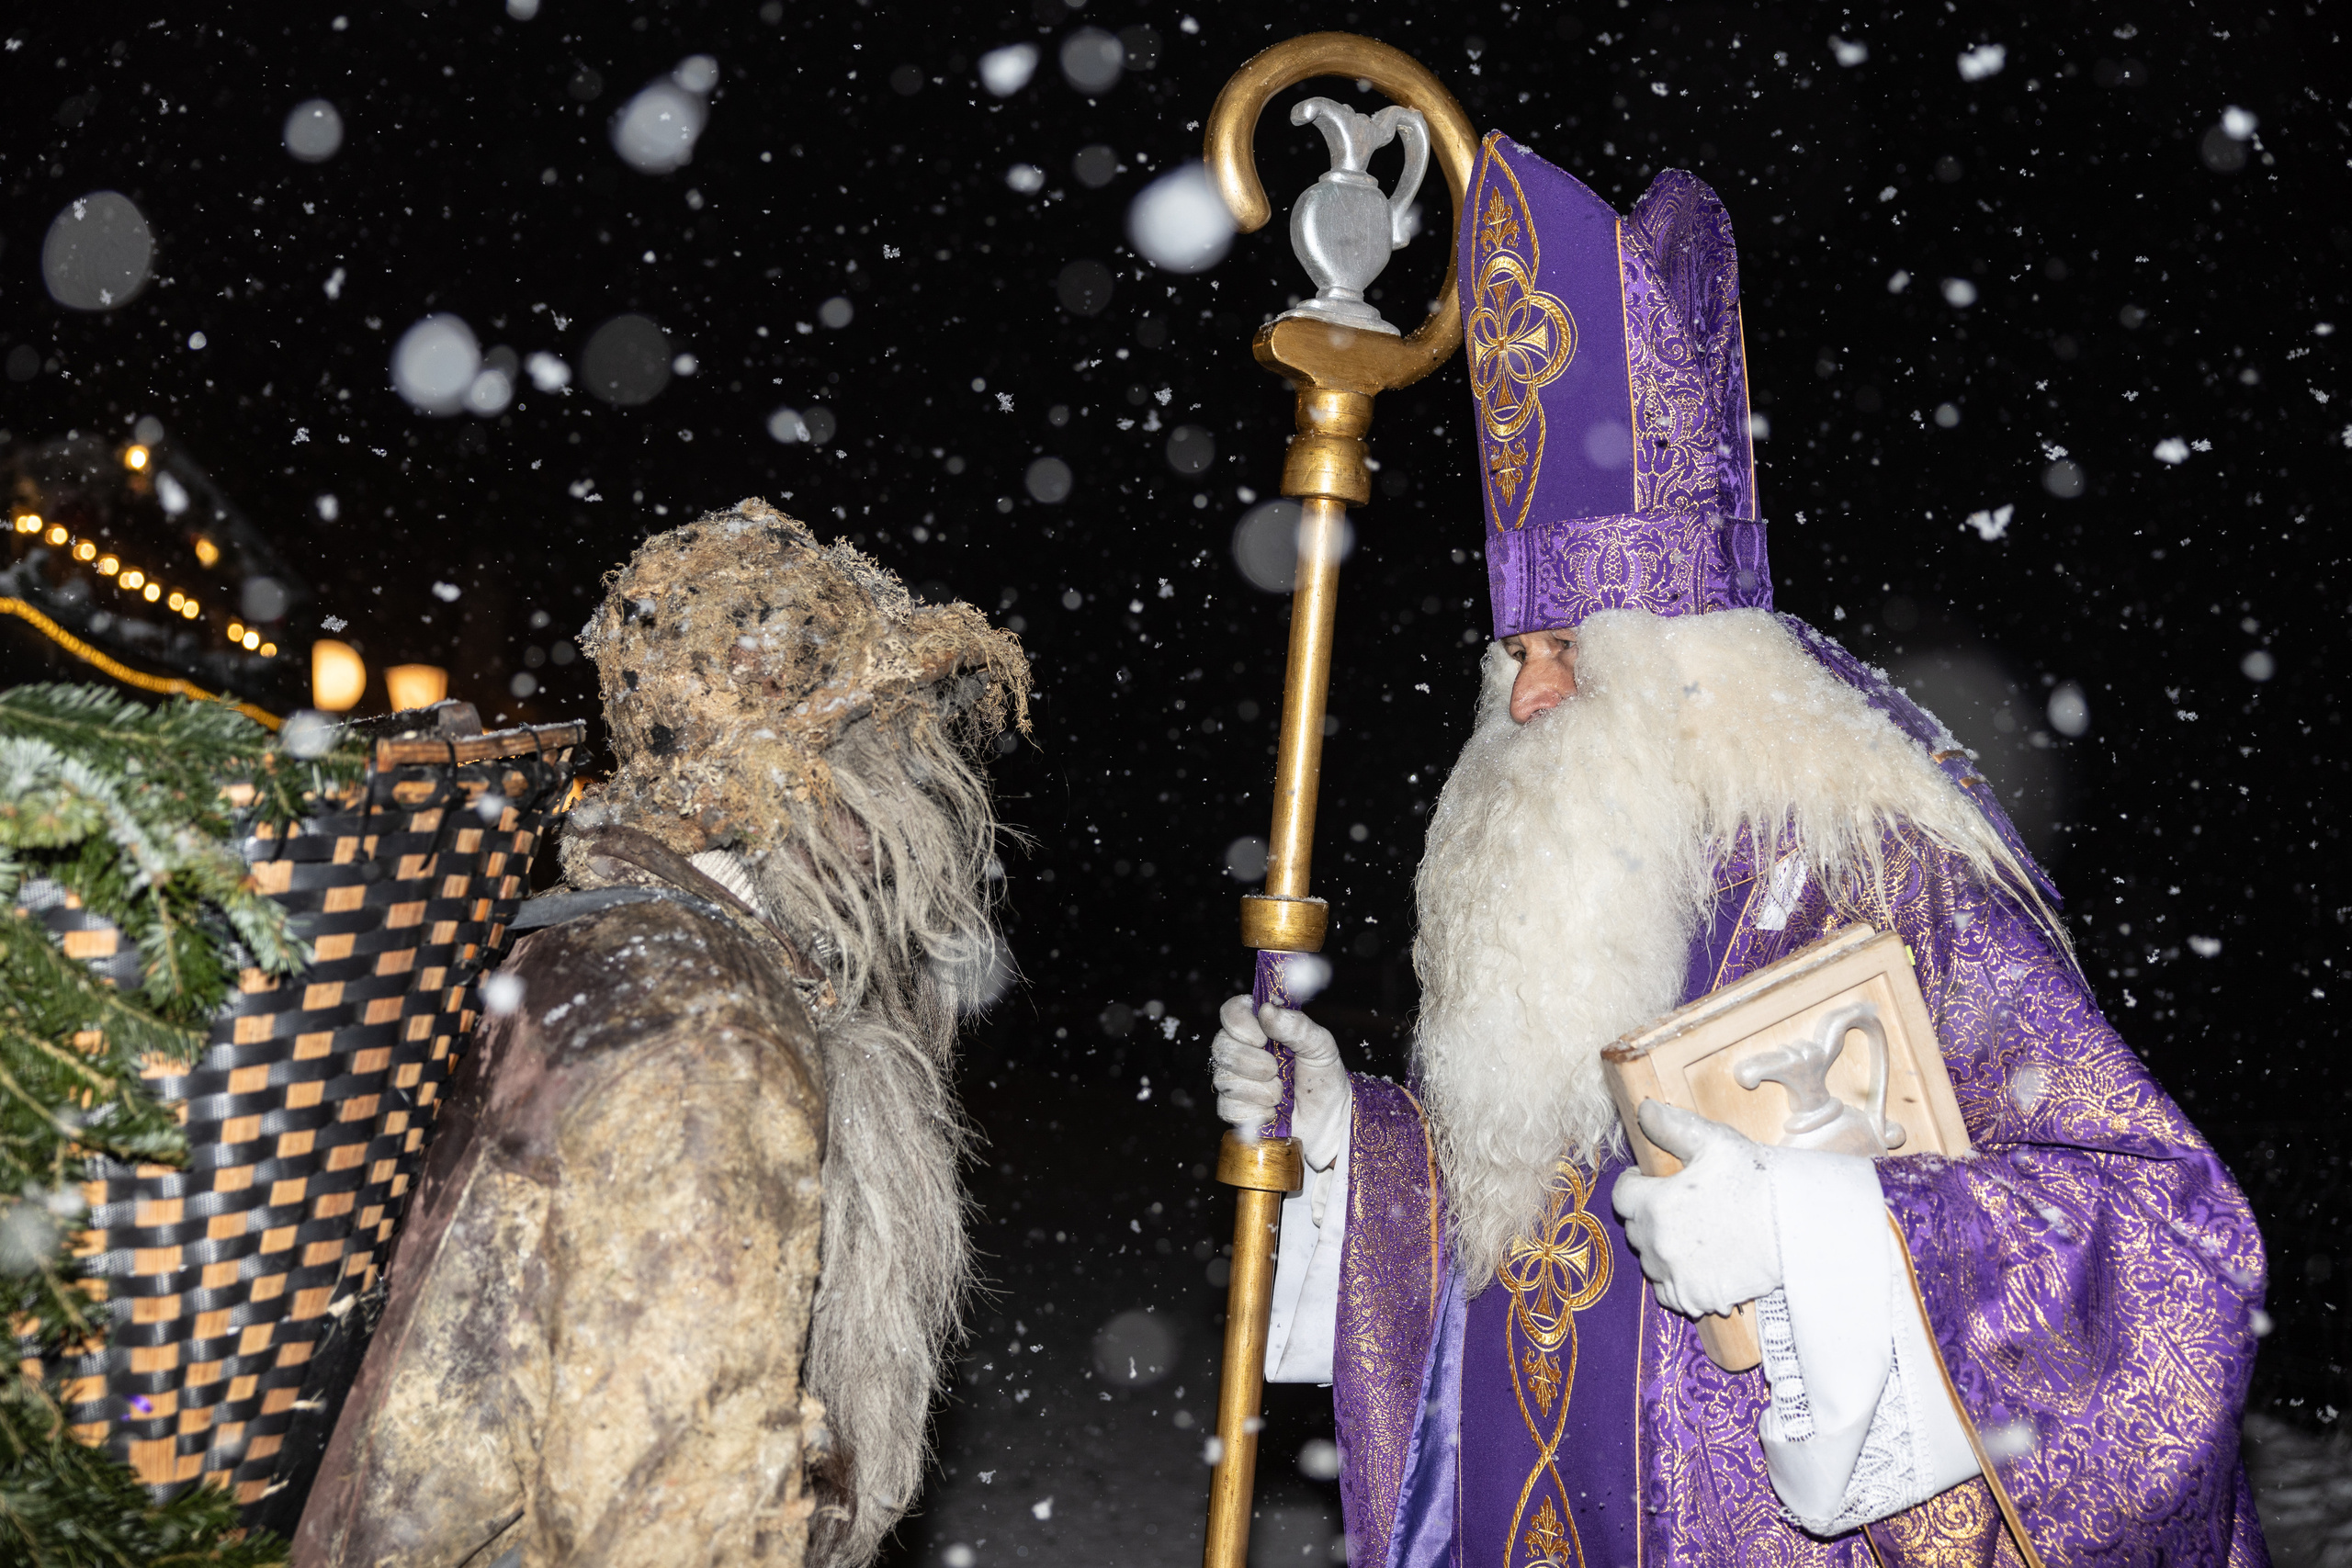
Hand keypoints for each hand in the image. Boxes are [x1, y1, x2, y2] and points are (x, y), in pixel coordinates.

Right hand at [1208, 995, 1349, 1168]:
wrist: (1329, 1121)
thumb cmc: (1324, 1078)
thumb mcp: (1320, 1046)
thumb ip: (1296, 1025)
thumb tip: (1266, 1009)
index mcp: (1261, 1028)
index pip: (1231, 1012)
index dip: (1239, 1023)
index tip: (1262, 1038)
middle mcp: (1243, 1051)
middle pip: (1220, 1046)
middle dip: (1251, 1062)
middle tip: (1277, 1070)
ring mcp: (1235, 1081)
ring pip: (1223, 1079)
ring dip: (1258, 1090)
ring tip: (1281, 1095)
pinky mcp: (1235, 1110)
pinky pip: (1227, 1108)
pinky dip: (1254, 1112)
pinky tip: (1272, 1112)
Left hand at [1611, 1101, 1783, 1319]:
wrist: (1795, 1230)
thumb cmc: (1756, 1182)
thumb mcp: (1714, 1142)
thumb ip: (1671, 1126)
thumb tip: (1643, 1110)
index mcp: (1655, 1205)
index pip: (1622, 1195)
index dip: (1636, 1183)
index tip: (1651, 1180)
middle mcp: (1657, 1244)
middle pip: (1635, 1228)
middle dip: (1648, 1214)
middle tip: (1678, 1205)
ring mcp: (1675, 1275)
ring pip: (1650, 1260)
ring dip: (1660, 1248)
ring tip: (1690, 1234)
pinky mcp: (1695, 1297)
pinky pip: (1668, 1291)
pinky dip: (1675, 1279)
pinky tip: (1696, 1264)